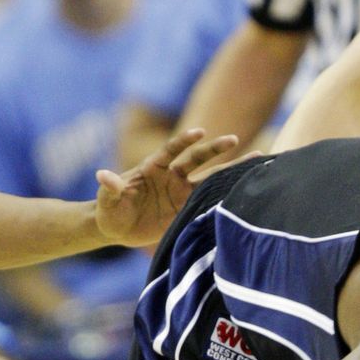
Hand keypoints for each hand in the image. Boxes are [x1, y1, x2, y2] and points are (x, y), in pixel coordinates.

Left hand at [94, 128, 239, 245]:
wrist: (117, 227)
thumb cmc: (109, 209)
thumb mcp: (107, 199)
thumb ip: (110, 187)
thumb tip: (103, 174)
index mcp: (154, 168)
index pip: (173, 150)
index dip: (185, 141)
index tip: (201, 132)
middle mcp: (173, 176)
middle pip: (198, 159)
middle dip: (216, 149)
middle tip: (234, 139)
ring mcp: (183, 191)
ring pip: (211, 177)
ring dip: (231, 169)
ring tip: (256, 158)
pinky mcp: (188, 208)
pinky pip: (210, 200)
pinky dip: (227, 194)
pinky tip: (247, 188)